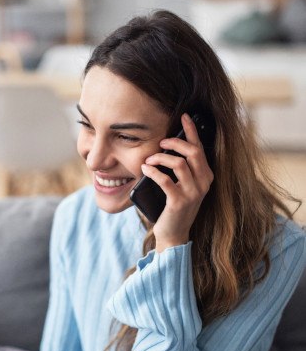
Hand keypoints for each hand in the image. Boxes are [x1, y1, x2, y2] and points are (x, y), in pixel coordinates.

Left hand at [140, 113, 213, 251]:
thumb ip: (181, 168)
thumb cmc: (174, 205)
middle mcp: (204, 182)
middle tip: (160, 142)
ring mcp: (193, 193)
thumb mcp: (182, 184)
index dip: (191, 131)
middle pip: (192, 152)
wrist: (173, 233)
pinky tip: (145, 169)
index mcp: (206, 175)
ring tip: (149, 160)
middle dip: (175, 142)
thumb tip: (166, 146)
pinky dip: (153, 171)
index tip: (184, 116)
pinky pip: (166, 180)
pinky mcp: (179, 201)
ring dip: (161, 158)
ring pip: (179, 163)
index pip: (199, 148)